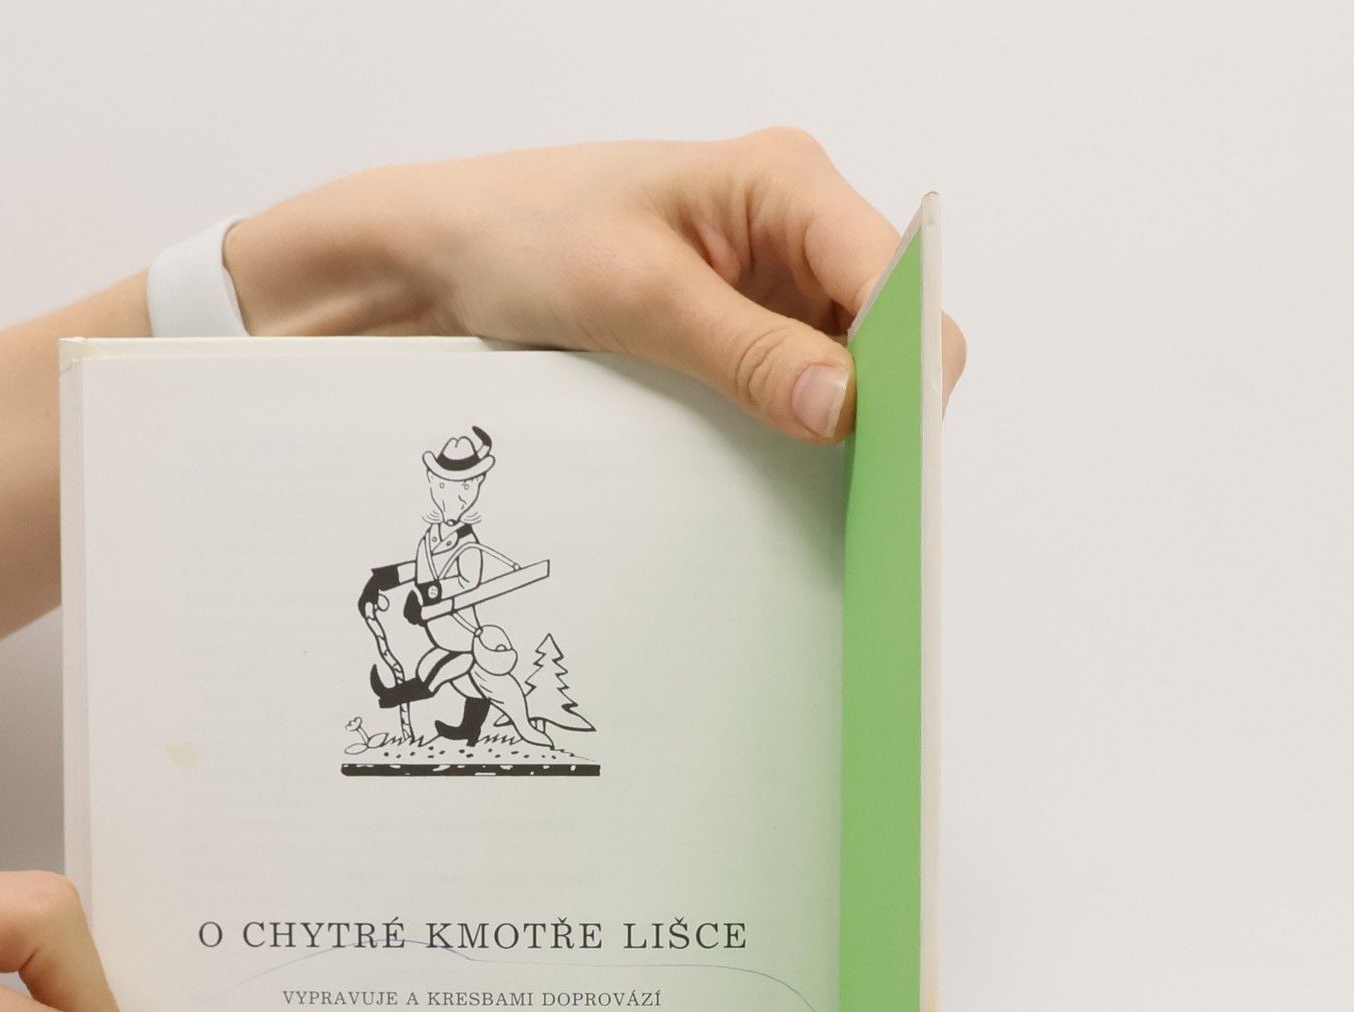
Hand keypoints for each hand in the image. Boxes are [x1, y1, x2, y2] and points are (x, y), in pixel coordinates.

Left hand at [225, 129, 966, 444]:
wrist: (445, 256)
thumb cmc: (524, 239)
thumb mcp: (634, 297)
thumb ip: (745, 350)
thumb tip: (845, 407)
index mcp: (787, 181)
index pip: (898, 277)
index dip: (909, 366)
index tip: (889, 451)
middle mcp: (796, 227)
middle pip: (890, 330)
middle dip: (879, 406)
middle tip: (846, 489)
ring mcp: (772, 284)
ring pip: (851, 371)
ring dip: (833, 428)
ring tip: (798, 485)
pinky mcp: (741, 332)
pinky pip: (796, 390)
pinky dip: (791, 433)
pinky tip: (764, 471)